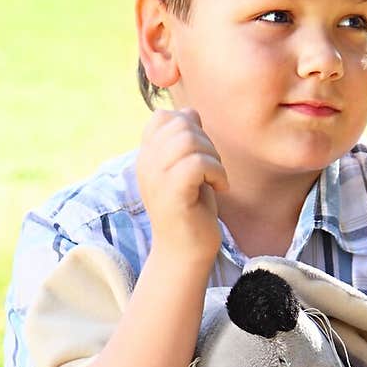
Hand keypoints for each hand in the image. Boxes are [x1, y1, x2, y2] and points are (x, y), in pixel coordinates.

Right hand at [136, 108, 228, 264]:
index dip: (189, 127)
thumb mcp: (187, 168)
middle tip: (213, 169)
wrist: (185, 254)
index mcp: (146, 156)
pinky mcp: (171, 194)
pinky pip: (197, 163)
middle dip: (206, 142)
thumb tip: (190, 112)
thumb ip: (186, 140)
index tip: (200, 155)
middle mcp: (146, 164)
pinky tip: (220, 190)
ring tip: (215, 179)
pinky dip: (217, 173)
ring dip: (213, 158)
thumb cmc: (191, 210)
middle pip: (180, 124)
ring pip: (189, 140)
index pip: (162, 117)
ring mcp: (156, 179)